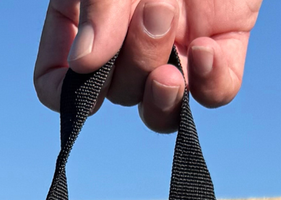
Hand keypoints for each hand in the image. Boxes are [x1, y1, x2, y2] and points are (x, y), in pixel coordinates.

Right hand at [34, 0, 259, 133]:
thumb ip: (99, 5)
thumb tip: (83, 65)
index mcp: (85, 19)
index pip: (60, 83)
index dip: (66, 95)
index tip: (85, 76)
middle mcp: (127, 44)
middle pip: (115, 93)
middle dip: (132, 56)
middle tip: (155, 4)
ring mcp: (175, 50)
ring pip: (160, 108)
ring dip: (162, 85)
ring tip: (170, 25)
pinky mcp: (221, 50)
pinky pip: (214, 95)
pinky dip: (210, 82)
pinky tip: (207, 47)